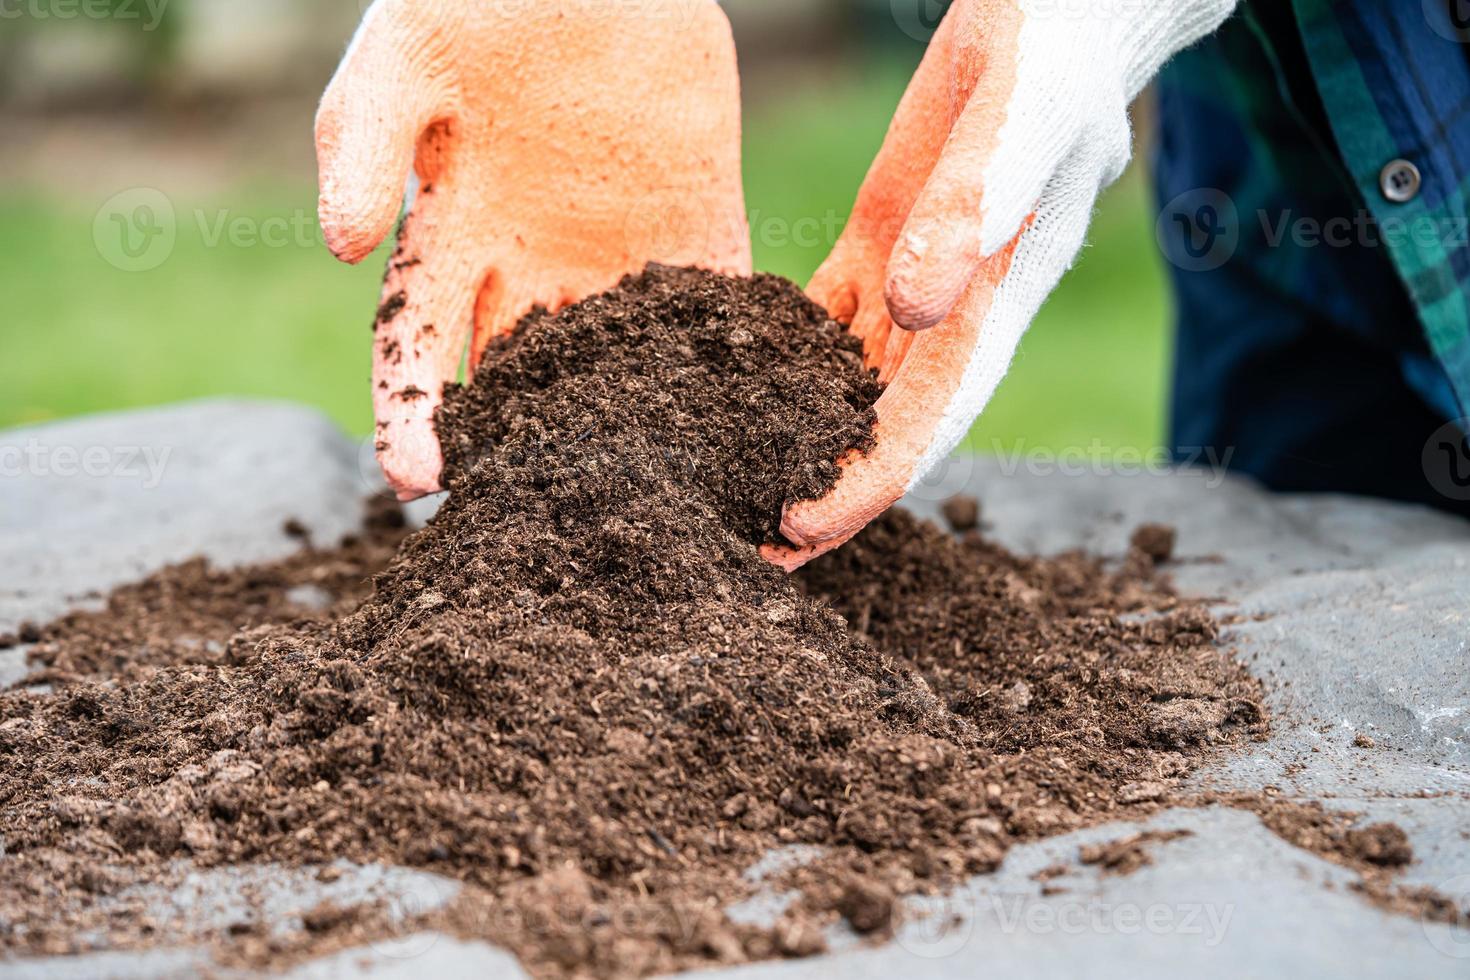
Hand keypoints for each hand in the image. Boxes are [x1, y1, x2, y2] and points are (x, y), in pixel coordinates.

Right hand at [316, 0, 749, 499]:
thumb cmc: (472, 0)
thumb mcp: (400, 60)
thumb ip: (362, 145)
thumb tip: (340, 247)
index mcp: (454, 241)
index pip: (420, 353)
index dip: (414, 419)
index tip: (417, 485)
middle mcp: (535, 269)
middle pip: (526, 387)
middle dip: (531, 459)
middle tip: (547, 532)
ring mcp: (620, 256)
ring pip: (624, 370)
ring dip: (640, 438)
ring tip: (665, 508)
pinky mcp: (698, 228)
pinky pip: (717, 310)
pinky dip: (735, 366)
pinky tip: (750, 423)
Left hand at [765, 0, 1234, 569]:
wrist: (1063, 11)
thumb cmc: (1059, 59)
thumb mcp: (1017, 124)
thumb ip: (967, 213)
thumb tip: (909, 310)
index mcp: (989, 305)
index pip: (926, 423)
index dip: (864, 484)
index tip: (794, 526)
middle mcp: (949, 310)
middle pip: (879, 424)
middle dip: (819, 484)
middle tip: (742, 542)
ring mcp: (913, 277)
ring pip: (847, 382)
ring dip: (796, 436)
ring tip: (728, 484)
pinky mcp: (882, 236)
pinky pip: (828, 315)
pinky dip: (783, 354)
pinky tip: (733, 383)